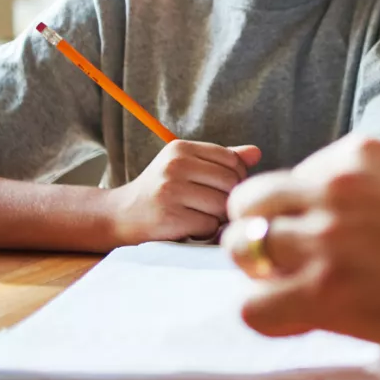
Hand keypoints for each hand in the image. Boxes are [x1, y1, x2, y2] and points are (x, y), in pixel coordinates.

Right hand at [111, 140, 260, 244]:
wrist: (122, 215)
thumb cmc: (163, 189)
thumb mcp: (187, 166)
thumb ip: (222, 159)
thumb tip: (257, 153)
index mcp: (181, 148)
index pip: (231, 159)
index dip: (236, 177)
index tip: (222, 189)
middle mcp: (175, 165)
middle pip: (230, 183)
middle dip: (227, 199)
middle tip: (212, 206)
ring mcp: (171, 191)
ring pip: (222, 205)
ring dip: (217, 217)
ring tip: (200, 216)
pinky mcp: (170, 217)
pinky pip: (209, 225)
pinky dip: (206, 231)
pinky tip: (191, 227)